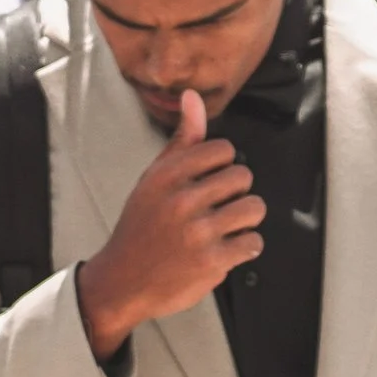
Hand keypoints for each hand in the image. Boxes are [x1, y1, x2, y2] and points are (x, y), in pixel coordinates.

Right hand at [74, 91, 264, 360]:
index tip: (206, 183)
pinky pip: (254, 242)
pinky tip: (222, 250)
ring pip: (254, 209)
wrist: (122, 280)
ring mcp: (197, 232)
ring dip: (243, 221)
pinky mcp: (212, 261)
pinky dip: (244, 248)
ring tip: (222, 229)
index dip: (221, 167)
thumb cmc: (141, 226)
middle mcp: (181, 200)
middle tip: (214, 209)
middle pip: (243, 177)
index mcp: (166, 175)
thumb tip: (192, 97)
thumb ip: (181, 140)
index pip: (223, 150)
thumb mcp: (153, 179)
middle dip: (235, 194)